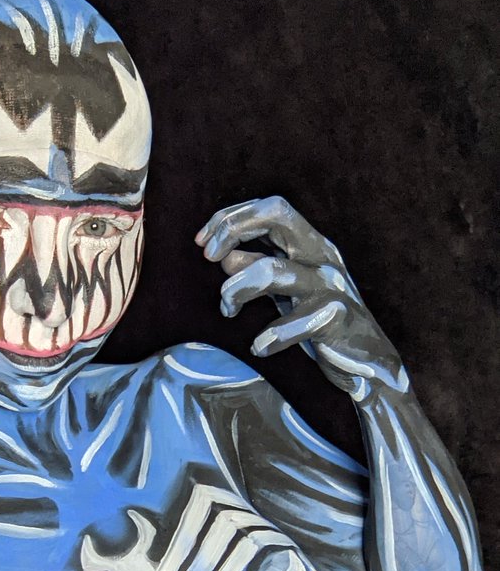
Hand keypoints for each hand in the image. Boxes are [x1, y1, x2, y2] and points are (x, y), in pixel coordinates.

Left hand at [195, 196, 406, 398]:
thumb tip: (223, 257)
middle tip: (210, 258)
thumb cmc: (318, 321)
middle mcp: (321, 255)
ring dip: (236, 289)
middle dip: (233, 228)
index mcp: (310, 243)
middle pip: (277, 214)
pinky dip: (269, 338)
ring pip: (271, 270)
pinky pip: (293, 323)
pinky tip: (260, 347)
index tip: (202, 242)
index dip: (230, 217)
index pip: (268, 208)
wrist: (369, 362)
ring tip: (228, 310)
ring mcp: (330, 285)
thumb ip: (256, 268)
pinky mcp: (336, 318)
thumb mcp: (285, 290)